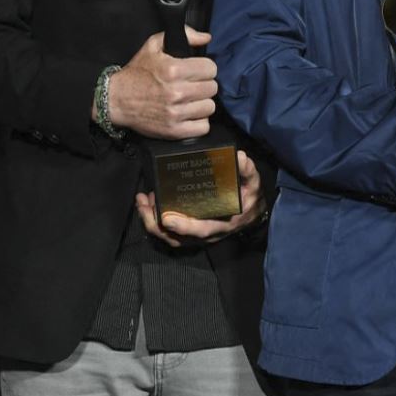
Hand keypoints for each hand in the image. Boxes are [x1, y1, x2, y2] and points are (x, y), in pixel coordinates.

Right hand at [106, 29, 217, 140]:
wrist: (116, 100)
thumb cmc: (136, 73)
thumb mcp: (154, 45)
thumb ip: (184, 35)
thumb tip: (207, 38)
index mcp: (174, 69)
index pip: (211, 68)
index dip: (204, 68)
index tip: (196, 71)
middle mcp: (177, 92)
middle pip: (212, 88)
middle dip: (203, 84)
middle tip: (191, 85)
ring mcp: (176, 113)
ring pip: (209, 107)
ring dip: (201, 103)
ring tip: (189, 100)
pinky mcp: (174, 130)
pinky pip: (203, 127)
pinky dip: (198, 121)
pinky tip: (189, 114)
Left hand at [135, 150, 264, 246]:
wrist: (253, 212)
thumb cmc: (250, 197)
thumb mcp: (253, 183)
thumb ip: (247, 170)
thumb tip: (240, 157)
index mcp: (222, 223)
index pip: (200, 229)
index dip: (183, 226)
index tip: (166, 217)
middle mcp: (207, 233)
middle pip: (177, 237)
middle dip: (156, 224)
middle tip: (144, 203)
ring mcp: (197, 235)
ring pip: (170, 237)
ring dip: (152, 223)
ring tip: (142, 201)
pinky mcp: (190, 232)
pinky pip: (169, 233)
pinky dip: (155, 222)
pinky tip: (149, 205)